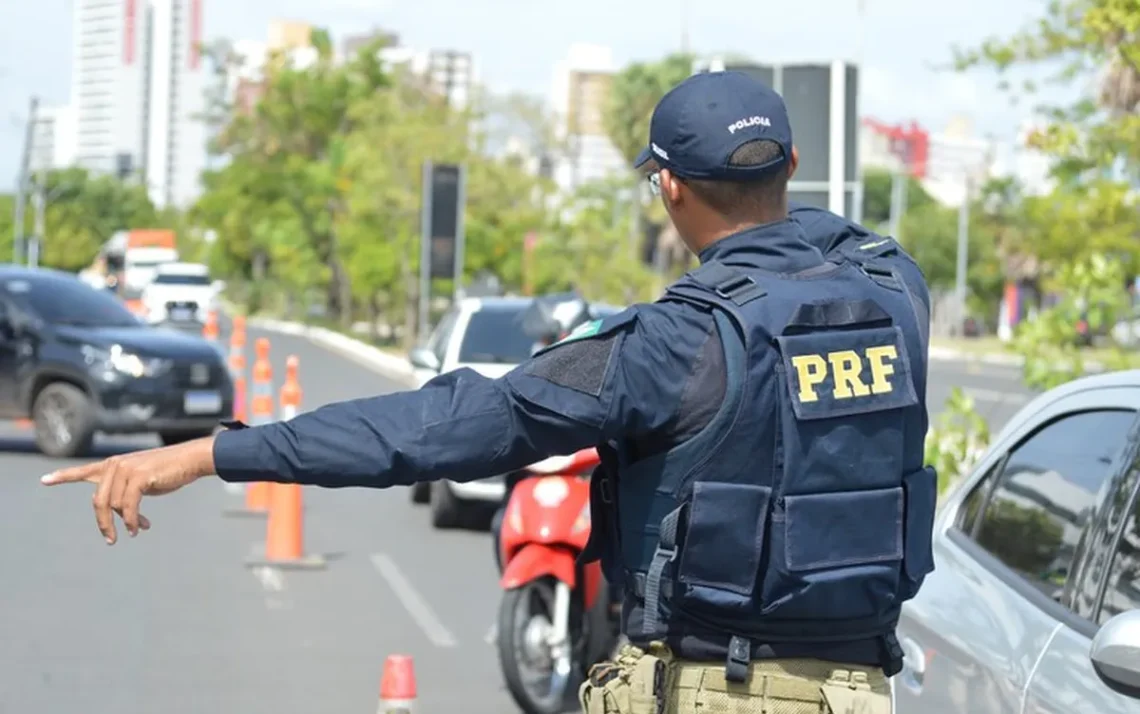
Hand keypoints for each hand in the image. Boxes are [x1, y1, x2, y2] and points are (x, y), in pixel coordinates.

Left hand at [41, 437, 217, 543]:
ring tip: (137, 529)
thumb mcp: (143, 482)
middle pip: (99, 502)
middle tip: (112, 540)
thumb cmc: (169, 471)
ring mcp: (126, 469)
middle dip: (104, 524)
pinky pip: (128, 506)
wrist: (190, 459)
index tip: (44, 480)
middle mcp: (115, 465)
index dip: (63, 476)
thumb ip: (125, 493)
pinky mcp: (139, 476)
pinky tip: (138, 527)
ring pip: (114, 506)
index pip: (84, 471)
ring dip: (126, 523)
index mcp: (114, 464)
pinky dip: (132, 520)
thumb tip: (119, 518)